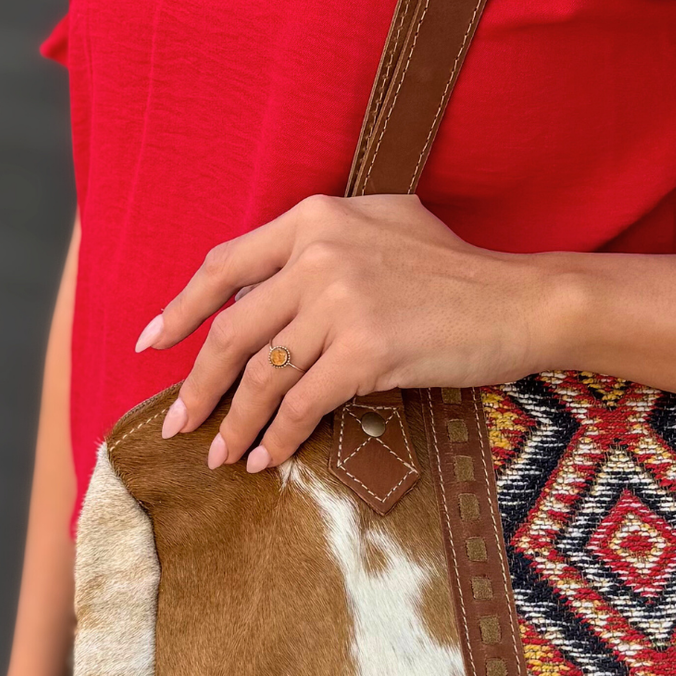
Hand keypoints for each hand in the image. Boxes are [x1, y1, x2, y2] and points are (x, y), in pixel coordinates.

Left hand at [134, 194, 570, 468]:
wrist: (522, 301)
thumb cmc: (458, 274)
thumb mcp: (384, 230)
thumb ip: (321, 248)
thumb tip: (262, 295)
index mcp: (316, 218)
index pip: (224, 265)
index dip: (180, 310)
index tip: (153, 344)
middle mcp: (319, 252)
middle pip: (232, 330)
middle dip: (197, 386)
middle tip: (178, 423)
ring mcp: (340, 301)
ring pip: (261, 375)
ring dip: (234, 424)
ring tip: (221, 456)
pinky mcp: (365, 350)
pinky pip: (300, 404)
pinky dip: (278, 438)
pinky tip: (269, 458)